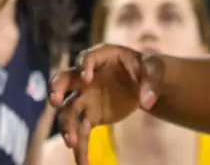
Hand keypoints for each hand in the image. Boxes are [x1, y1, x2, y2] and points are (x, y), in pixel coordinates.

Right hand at [49, 46, 162, 164]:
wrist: (143, 83)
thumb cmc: (145, 69)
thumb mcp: (154, 69)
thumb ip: (151, 83)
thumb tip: (147, 102)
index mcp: (100, 56)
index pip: (86, 58)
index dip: (84, 66)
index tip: (86, 78)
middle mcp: (85, 76)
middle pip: (64, 80)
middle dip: (57, 89)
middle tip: (55, 101)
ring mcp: (84, 96)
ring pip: (68, 110)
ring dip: (66, 125)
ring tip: (71, 142)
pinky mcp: (89, 115)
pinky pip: (81, 130)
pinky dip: (80, 146)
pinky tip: (83, 162)